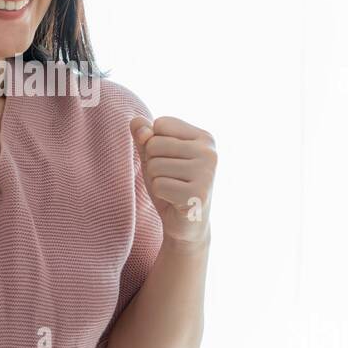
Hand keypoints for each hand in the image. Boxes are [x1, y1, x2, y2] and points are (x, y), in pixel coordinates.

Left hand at [129, 115, 215, 245]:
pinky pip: (159, 185)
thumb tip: (138, 125)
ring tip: (173, 189)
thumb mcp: (154, 156)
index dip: (154, 144)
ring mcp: (207, 173)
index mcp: (204, 138)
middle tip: (171, 179)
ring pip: (155, 165)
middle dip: (153, 164)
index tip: (171, 161)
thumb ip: (143, 135)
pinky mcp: (198, 194)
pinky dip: (160, 194)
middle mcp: (209, 152)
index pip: (160, 124)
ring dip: (156, 180)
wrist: (186, 224)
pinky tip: (175, 201)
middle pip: (154, 144)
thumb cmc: (171, 184)